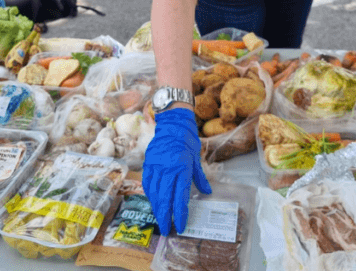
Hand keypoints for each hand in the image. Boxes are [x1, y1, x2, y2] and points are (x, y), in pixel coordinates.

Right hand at [142, 108, 211, 234]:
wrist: (173, 124)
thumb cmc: (187, 141)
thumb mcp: (196, 159)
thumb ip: (200, 178)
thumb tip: (207, 192)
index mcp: (182, 168)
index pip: (180, 196)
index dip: (179, 213)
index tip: (180, 226)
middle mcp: (168, 169)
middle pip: (165, 198)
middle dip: (165, 216)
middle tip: (165, 230)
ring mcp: (156, 167)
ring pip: (154, 193)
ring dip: (157, 208)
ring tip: (160, 219)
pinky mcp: (148, 164)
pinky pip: (147, 184)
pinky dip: (150, 195)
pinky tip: (154, 203)